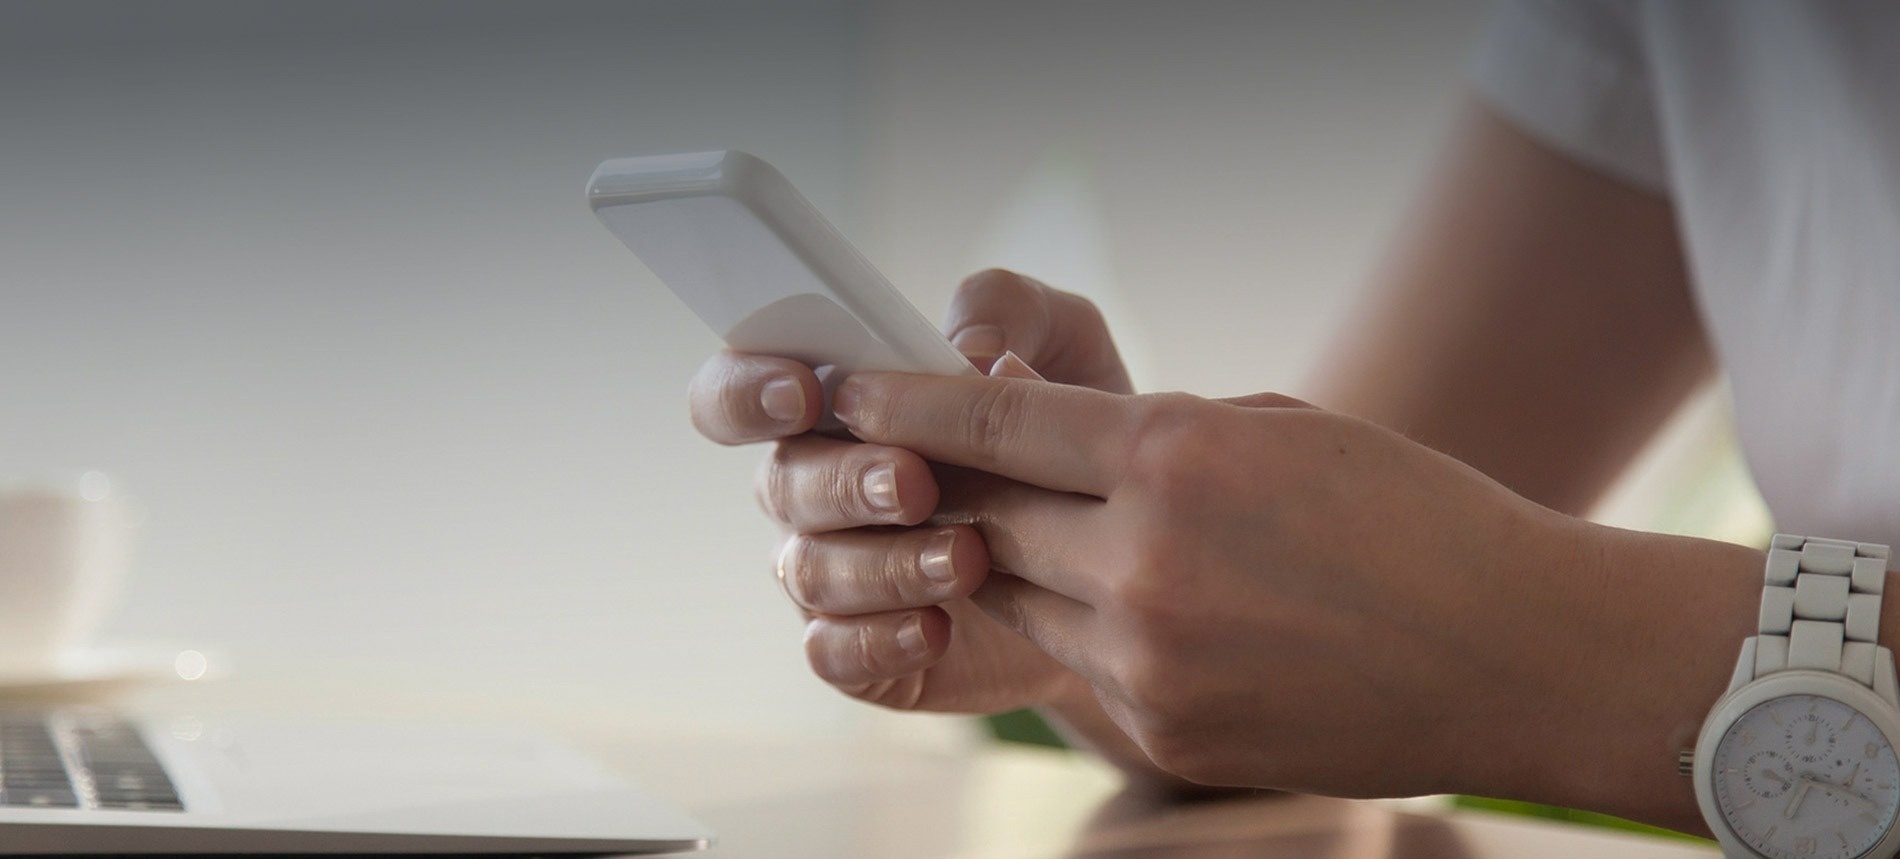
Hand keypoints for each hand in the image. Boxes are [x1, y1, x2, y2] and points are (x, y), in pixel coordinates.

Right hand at [686, 270, 1132, 714]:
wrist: (1128, 555)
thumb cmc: (1072, 433)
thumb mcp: (1065, 346)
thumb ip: (1010, 310)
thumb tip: (967, 347)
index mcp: (834, 409)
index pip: (738, 392)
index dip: (746, 391)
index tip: (804, 393)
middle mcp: (817, 489)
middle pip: (782, 483)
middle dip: (846, 482)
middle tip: (916, 483)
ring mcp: (835, 573)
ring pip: (812, 571)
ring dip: (883, 564)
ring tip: (966, 559)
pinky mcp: (865, 651)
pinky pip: (833, 653)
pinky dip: (880, 640)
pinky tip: (938, 628)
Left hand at [829, 368, 1661, 796]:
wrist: (1516, 654)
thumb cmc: (1415, 518)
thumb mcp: (1280, 429)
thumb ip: (1158, 434)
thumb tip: (1064, 442)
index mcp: (1174, 456)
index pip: (992, 422)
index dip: (904, 402)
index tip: (849, 391)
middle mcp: (1143, 560)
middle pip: (982, 517)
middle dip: (950, 489)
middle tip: (928, 467)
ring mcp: (1147, 658)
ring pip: (1020, 597)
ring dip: (1020, 564)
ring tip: (1067, 538)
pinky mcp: (1162, 730)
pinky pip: (1079, 665)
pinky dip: (1089, 630)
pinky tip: (1154, 611)